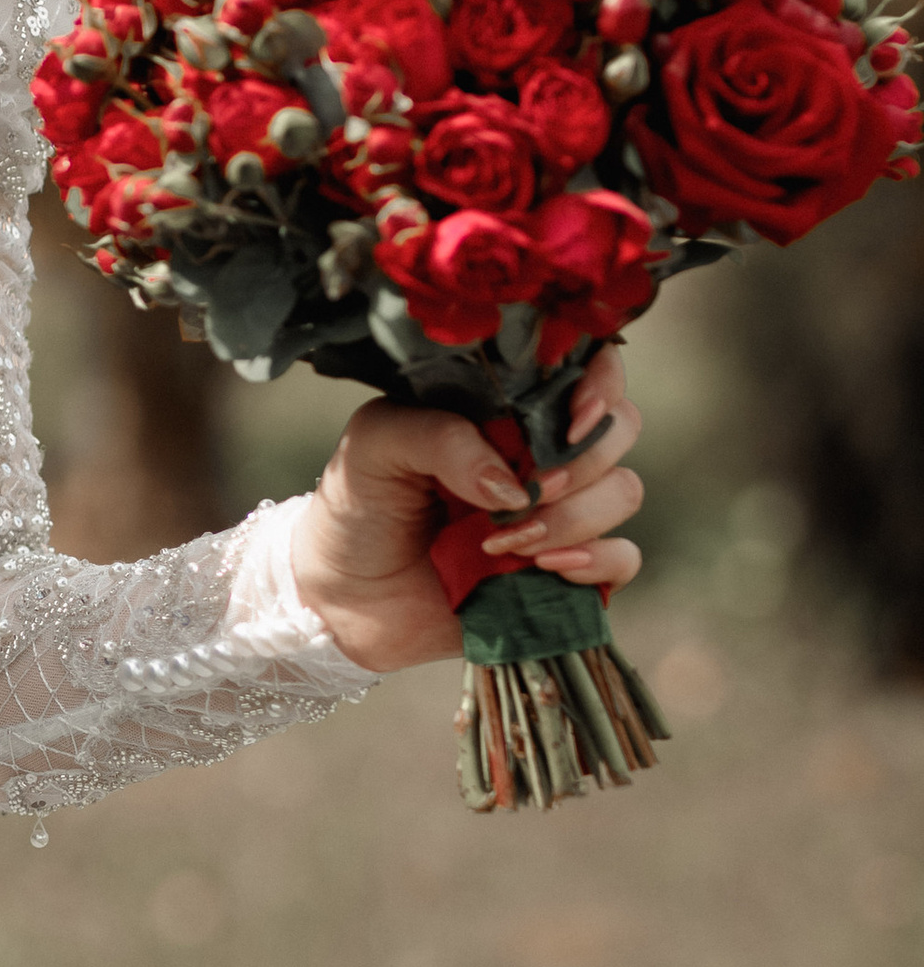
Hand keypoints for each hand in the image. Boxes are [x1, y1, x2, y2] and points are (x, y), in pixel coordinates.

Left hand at [287, 347, 644, 675]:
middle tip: (526, 491)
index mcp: (505, 408)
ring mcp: (559, 512)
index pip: (585, 369)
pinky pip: (624, 559)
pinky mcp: (565, 571)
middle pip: (619, 429)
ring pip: (623, 492)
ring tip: (503, 542)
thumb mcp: (377, 444)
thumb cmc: (358, 505)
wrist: (342, 597)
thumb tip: (513, 483)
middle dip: (582, 460)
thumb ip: (441, 438)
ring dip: (574, 517)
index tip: (573, 417)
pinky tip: (546, 568)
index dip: (601, 382)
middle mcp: (542, 453)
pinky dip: (599, 561)